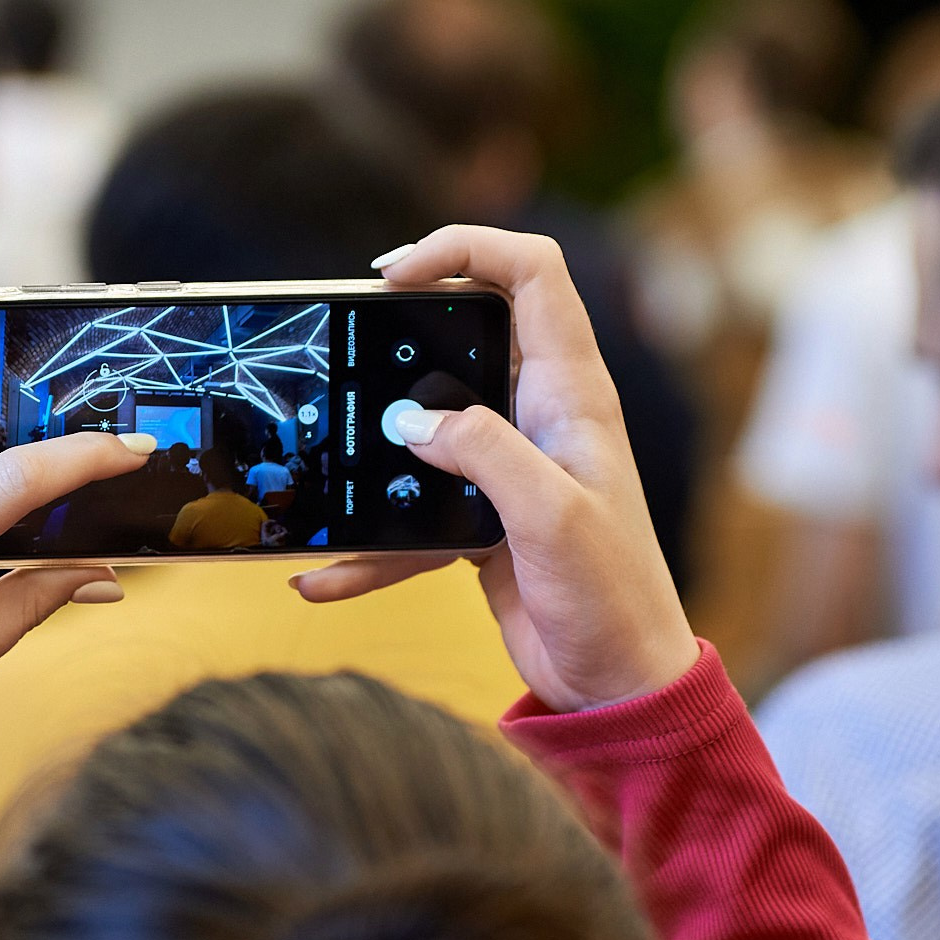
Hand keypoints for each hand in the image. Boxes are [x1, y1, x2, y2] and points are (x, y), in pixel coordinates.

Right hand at [293, 226, 696, 710]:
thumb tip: (411, 421)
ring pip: (427, 423)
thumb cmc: (613, 600)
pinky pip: (410, 513)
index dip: (465, 249)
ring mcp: (508, 468)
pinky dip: (368, 545)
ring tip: (320, 460)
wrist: (619, 690)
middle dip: (401, 331)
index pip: (530, 272)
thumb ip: (484, 452)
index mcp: (572, 393)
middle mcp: (540, 417)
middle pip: (469, 330)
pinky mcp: (481, 521)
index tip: (393, 275)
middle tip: (346, 341)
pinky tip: (323, 578)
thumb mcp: (551, 516)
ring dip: (373, 444)